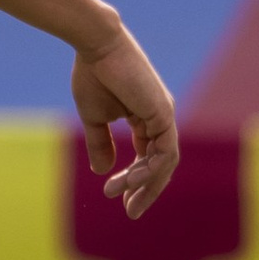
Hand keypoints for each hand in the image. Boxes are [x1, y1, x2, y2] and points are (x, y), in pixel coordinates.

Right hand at [72, 26, 179, 221]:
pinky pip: (164, 153)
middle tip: (131, 213)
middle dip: (146, 190)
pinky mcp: (164, 114)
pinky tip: (127, 179)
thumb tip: (103, 172)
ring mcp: (165, 116)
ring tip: (116, 194)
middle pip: (161, 165)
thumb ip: (101, 144)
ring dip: (141, 183)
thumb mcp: (94, 118)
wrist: (95, 46)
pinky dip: (148, 170)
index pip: (149, 157)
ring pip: (163, 163)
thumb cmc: (93, 75)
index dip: (136, 180)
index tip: (115, 195)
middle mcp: (160, 118)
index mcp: (146, 118)